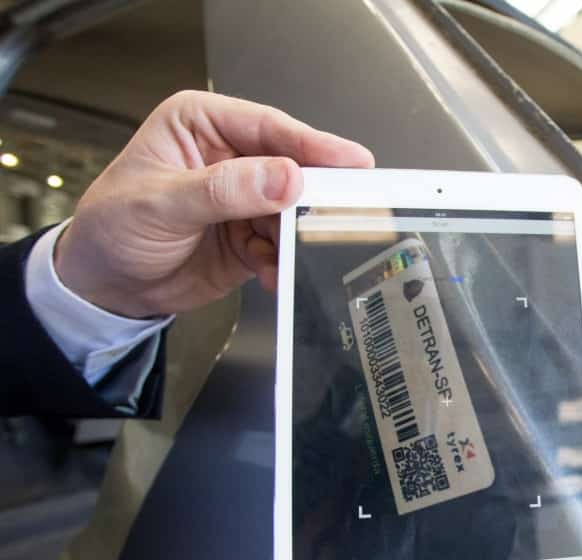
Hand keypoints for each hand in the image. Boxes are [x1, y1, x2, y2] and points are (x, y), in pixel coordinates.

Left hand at [54, 90, 373, 317]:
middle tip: (342, 209)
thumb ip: (224, 190)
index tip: (349, 161)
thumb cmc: (112, 227)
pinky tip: (272, 273)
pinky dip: (283, 263)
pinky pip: (284, 248)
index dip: (311, 145)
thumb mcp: (161, 203)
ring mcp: (246, 199)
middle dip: (312, 194)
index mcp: (203, 125)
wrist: (106, 286)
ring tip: (294, 254)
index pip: (268, 127)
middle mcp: (230, 157)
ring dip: (297, 237)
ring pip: (294, 212)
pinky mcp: (254, 237)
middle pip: (292, 168)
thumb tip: (283, 178)